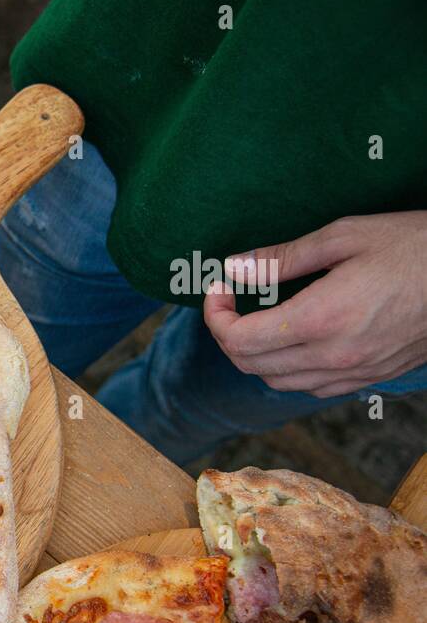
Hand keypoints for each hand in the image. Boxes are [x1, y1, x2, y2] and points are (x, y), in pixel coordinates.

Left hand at [203, 212, 426, 397]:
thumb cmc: (414, 245)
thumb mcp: (344, 236)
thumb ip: (282, 258)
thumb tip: (233, 267)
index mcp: (322, 318)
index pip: (240, 339)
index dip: (216, 316)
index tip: (218, 288)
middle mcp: (334, 355)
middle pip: (250, 365)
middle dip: (227, 334)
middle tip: (231, 302)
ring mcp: (353, 372)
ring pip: (276, 382)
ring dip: (255, 354)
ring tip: (257, 318)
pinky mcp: (370, 378)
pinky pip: (309, 387)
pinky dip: (286, 369)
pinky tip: (293, 339)